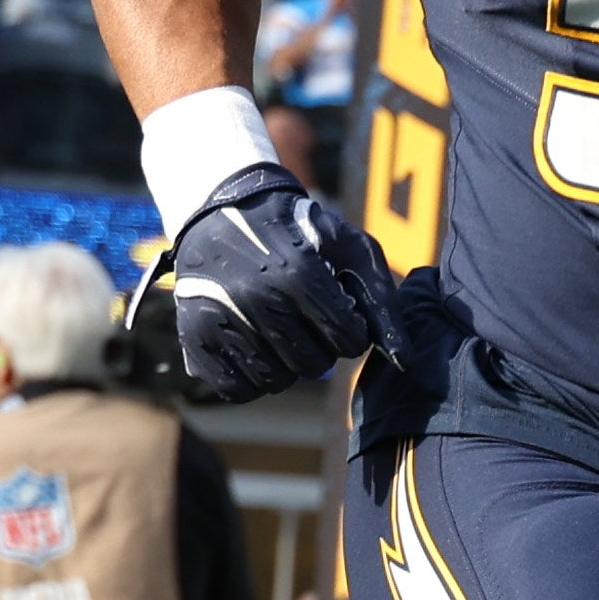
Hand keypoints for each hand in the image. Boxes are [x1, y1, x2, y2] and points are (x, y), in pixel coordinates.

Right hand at [139, 164, 395, 405]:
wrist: (226, 210)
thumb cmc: (300, 232)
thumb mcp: (351, 249)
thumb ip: (383, 301)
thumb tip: (404, 359)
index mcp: (298, 275)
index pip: (348, 342)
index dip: (349, 331)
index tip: (335, 310)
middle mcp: (256, 299)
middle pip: (313, 365)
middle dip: (319, 348)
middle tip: (305, 319)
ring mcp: (221, 320)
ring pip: (275, 381)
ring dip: (285, 364)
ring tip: (278, 330)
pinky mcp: (194, 337)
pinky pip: (235, 389)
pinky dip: (250, 379)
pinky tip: (254, 348)